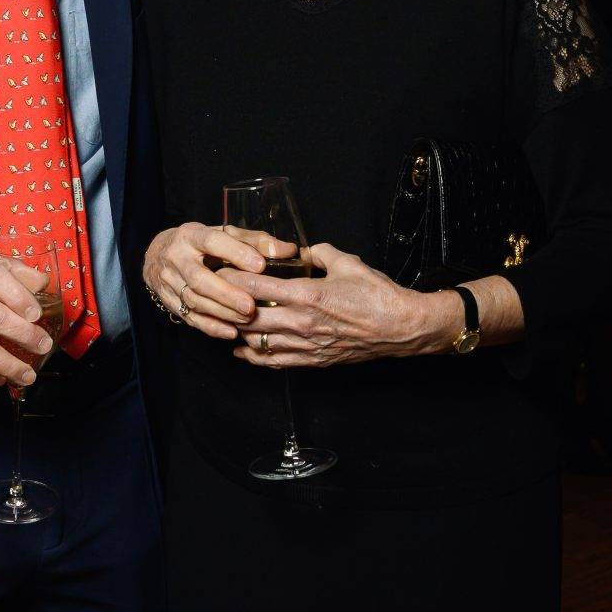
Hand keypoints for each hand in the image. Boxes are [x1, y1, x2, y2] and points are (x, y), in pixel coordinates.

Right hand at [142, 221, 274, 339]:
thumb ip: (255, 241)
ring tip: (247, 319)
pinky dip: (211, 327)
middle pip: (199, 278)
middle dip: (226, 294)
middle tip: (251, 306)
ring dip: (222, 312)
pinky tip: (231, 332)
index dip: (235, 253)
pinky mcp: (169, 301)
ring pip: (194, 301)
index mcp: (191, 235)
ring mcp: (169, 281)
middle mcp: (176, 257)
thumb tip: (287, 250)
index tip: (260, 265)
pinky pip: (189, 317)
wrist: (158, 256)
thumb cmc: (201, 244)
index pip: (212, 242)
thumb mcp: (224, 235)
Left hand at [221, 242, 452, 369]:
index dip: (232, 278)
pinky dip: (255, 356)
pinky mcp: (313, 360)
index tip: (218, 270)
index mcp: (307, 294)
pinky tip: (242, 349)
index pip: (256, 286)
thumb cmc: (377, 294)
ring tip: (220, 322)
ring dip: (236, 332)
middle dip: (226, 306)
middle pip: (248, 317)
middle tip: (210, 296)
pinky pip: (275, 361)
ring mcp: (305, 345)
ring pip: (257, 341)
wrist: (401, 328)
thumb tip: (303, 249)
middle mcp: (301, 322)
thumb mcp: (347, 262)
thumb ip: (319, 252)